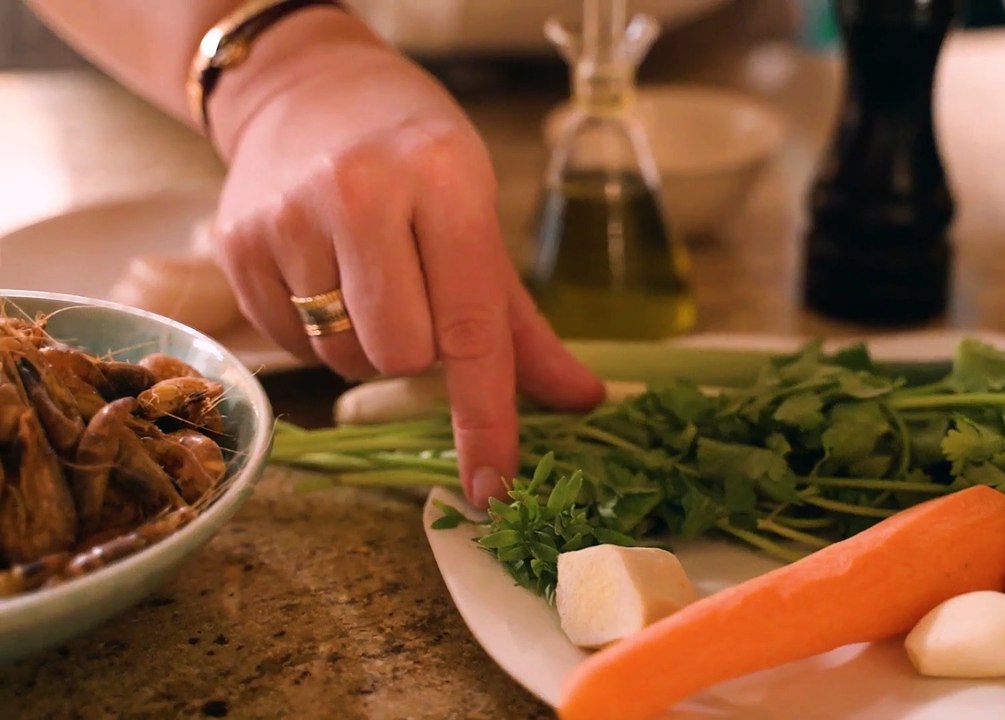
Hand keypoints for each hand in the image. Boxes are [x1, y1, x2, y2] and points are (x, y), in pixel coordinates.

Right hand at [206, 10, 603, 504]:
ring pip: (342, 359)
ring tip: (368, 280)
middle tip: (417, 298)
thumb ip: (523, 323)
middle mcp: (360, 194)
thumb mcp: (479, 216)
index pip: (472, 328)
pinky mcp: (237, 241)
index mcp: (444, 184)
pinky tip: (322, 274)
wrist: (310, 88)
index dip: (486, 418)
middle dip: (417, 354)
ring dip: (366, 347)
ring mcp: (288, 217)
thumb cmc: (416, 157)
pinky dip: (317, 333)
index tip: (491, 489)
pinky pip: (290, 346)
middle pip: (400, 355)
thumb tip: (582, 399)